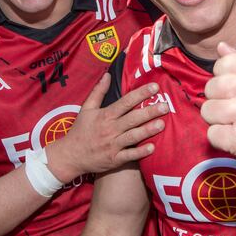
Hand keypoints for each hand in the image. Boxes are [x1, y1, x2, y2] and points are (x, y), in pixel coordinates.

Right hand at [46, 73, 167, 183]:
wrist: (70, 156)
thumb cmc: (80, 131)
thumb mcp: (86, 109)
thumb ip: (98, 92)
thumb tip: (108, 75)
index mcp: (105, 115)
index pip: (125, 102)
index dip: (140, 94)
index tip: (155, 87)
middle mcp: (110, 129)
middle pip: (133, 118)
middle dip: (149, 111)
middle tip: (165, 106)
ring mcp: (112, 145)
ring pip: (133, 136)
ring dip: (148, 130)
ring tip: (162, 124)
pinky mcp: (114, 160)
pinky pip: (129, 156)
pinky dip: (140, 152)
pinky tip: (152, 147)